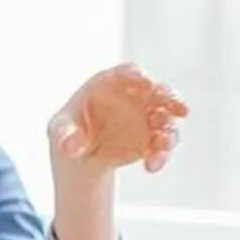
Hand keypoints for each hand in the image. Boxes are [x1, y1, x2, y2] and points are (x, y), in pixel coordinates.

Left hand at [48, 64, 187, 175]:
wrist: (79, 153)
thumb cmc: (68, 130)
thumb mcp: (60, 130)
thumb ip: (65, 135)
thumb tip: (71, 146)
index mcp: (110, 84)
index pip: (128, 73)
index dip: (138, 76)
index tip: (146, 83)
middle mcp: (134, 97)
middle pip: (158, 91)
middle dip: (170, 98)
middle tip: (179, 108)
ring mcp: (145, 118)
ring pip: (167, 120)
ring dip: (169, 131)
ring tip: (163, 145)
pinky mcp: (150, 141)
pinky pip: (162, 147)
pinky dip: (160, 156)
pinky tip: (151, 167)